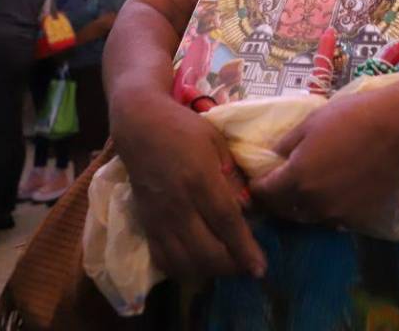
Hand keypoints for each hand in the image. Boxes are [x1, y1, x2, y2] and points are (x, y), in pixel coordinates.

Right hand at [112, 95, 265, 279]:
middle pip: (206, 251)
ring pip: (184, 262)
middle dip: (231, 266)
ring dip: (208, 272)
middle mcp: (178, 204)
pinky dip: (182, 269)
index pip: (226, 222)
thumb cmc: (183, 129)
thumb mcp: (217, 143)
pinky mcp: (146, 224)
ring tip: (225, 265)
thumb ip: (233, 177)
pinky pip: (163, 259)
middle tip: (247, 266)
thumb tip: (249, 209)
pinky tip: (197, 263)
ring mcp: (159, 218)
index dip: (244, 248)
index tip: (259, 267)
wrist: (139, 126)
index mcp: (199, 179)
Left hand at [251, 92, 398, 226]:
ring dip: (303, 207)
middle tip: (278, 190)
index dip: (258, 188)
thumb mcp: (310, 122)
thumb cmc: (350, 118)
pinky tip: (335, 195)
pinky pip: (336, 219)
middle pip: (285, 210)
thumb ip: (287, 144)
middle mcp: (313, 202)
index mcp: (296, 177)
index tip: (258, 183)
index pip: (265, 193)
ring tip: (306, 193)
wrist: (396, 130)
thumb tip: (274, 157)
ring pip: (310, 217)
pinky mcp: (359, 217)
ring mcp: (337, 213)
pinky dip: (330, 210)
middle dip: (277, 201)